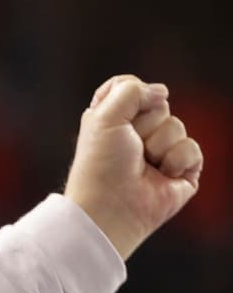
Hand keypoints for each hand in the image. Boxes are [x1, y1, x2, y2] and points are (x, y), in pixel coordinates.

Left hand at [63, 75, 202, 259]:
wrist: (111, 206)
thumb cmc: (100, 165)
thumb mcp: (103, 116)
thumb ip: (130, 90)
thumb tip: (162, 91)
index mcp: (112, 119)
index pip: (128, 86)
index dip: (129, 94)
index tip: (115, 114)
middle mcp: (135, 133)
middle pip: (158, 103)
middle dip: (145, 123)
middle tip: (129, 147)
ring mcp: (160, 152)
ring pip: (176, 125)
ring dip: (159, 144)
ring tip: (143, 165)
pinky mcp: (182, 171)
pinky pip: (192, 148)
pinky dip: (176, 160)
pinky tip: (162, 176)